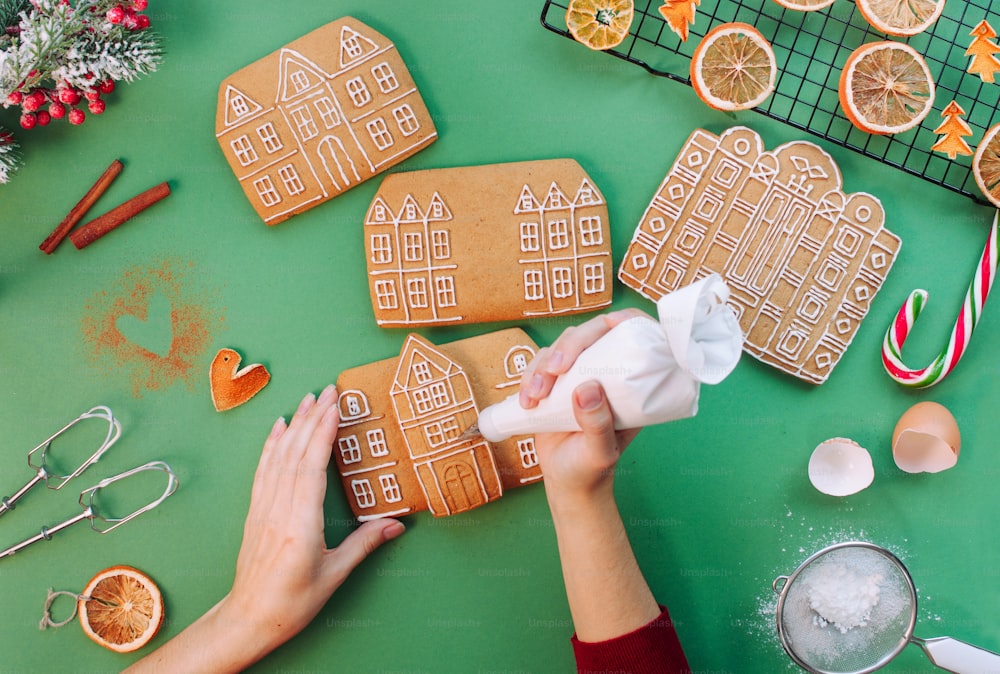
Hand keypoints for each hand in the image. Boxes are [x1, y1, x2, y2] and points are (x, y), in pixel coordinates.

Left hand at [225, 385, 404, 651]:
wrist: (249, 619)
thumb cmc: (291, 602)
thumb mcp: (335, 574)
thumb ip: (364, 544)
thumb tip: (395, 523)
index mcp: (301, 524)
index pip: (311, 466)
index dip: (322, 434)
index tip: (334, 406)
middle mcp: (279, 510)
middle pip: (295, 453)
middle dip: (312, 418)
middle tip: (327, 390)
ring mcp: (263, 509)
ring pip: (278, 457)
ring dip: (294, 425)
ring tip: (307, 399)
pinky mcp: (255, 511)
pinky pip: (263, 470)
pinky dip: (271, 444)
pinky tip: (278, 428)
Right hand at [518, 310, 648, 500]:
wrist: (568, 482)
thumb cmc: (593, 468)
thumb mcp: (601, 451)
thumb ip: (597, 423)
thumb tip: (587, 388)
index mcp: (630, 382)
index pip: (633, 336)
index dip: (624, 321)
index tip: (610, 323)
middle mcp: (605, 372)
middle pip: (590, 335)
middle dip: (568, 346)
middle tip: (555, 371)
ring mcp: (577, 376)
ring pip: (559, 348)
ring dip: (542, 366)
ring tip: (534, 397)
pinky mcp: (553, 383)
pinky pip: (538, 365)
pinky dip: (528, 378)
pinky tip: (527, 401)